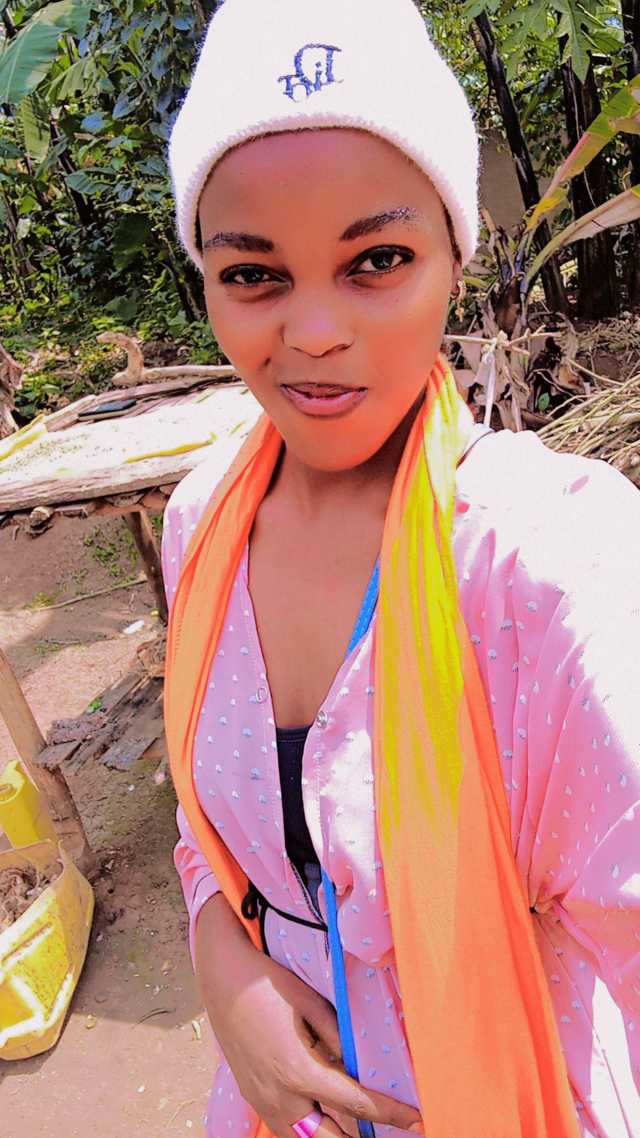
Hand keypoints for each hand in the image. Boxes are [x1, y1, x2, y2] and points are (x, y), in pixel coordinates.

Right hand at [195, 894, 423, 1137]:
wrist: (221, 980)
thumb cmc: (268, 985)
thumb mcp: (311, 1005)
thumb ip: (339, 1039)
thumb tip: (361, 1065)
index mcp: (299, 1072)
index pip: (356, 1106)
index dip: (392, 1115)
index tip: (419, 1119)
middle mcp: (280, 1097)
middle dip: (364, 1137)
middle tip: (394, 1127)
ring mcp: (264, 1102)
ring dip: (334, 1135)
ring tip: (361, 1124)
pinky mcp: (254, 1098)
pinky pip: (288, 1128)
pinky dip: (311, 1128)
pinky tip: (326, 1114)